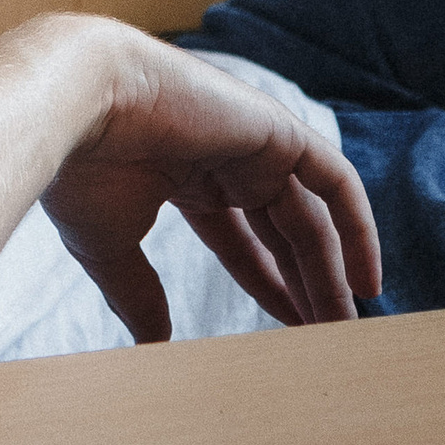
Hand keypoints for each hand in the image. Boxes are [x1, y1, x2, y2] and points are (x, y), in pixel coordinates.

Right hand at [38, 21, 381, 340]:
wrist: (78, 102)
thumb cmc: (81, 167)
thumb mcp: (109, 246)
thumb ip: (137, 292)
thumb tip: (154, 342)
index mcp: (182, 175)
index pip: (240, 238)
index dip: (267, 284)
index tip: (291, 329)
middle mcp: (222, 155)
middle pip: (282, 229)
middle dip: (306, 284)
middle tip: (329, 339)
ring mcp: (250, 139)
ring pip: (310, 212)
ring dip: (333, 269)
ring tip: (349, 325)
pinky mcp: (274, 129)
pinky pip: (333, 179)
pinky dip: (358, 225)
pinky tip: (365, 278)